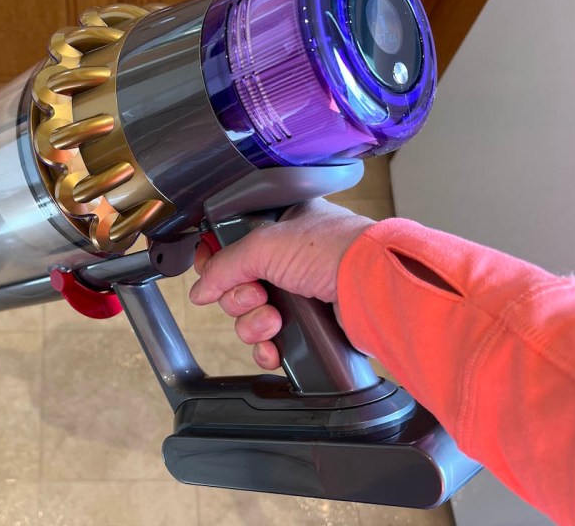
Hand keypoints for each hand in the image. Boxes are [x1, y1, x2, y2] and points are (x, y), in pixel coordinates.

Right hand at [189, 199, 373, 369]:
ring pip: (252, 316)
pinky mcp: (311, 324)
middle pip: (237, 286)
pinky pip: (273, 342)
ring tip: (274, 320)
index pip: (233, 244)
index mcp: (283, 226)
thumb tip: (200, 289)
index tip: (211, 273)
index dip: (217, 261)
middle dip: (240, 298)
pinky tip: (274, 348)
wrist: (374, 289)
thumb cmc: (334, 250)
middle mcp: (291, 259)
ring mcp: (301, 293)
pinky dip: (268, 348)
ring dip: (254, 324)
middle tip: (258, 294)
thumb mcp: (264, 243)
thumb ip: (224, 264)